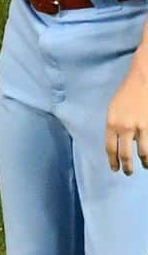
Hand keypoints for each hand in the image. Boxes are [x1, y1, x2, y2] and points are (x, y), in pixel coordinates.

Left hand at [105, 50, 147, 173]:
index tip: (114, 169)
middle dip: (127, 167)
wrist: (141, 81)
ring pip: (143, 153)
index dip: (113, 161)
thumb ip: (114, 127)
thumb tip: (119, 143)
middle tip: (128, 173)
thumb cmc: (125, 94)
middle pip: (126, 154)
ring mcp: (141, 127)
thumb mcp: (112, 110)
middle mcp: (125, 127)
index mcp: (111, 122)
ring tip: (144, 166)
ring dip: (144, 163)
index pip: (110, 147)